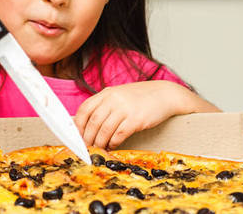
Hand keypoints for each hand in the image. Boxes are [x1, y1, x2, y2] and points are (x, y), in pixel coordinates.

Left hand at [74, 81, 191, 148]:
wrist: (165, 95)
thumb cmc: (141, 97)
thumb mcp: (119, 95)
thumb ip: (104, 105)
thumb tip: (85, 123)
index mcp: (107, 93)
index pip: (85, 108)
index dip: (78, 124)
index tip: (77, 136)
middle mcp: (114, 99)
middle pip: (93, 121)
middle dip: (87, 138)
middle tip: (87, 147)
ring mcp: (125, 109)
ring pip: (105, 130)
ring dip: (100, 143)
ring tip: (99, 149)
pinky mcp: (136, 119)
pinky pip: (119, 135)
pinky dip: (113, 143)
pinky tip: (113, 146)